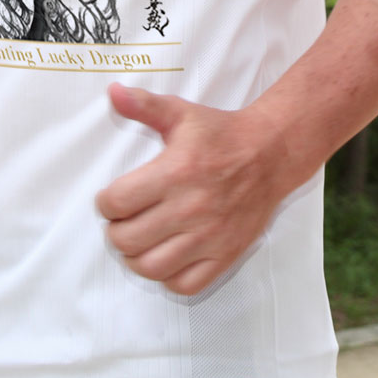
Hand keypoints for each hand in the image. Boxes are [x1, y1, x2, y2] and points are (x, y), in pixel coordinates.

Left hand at [95, 84, 289, 295]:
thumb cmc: (221, 134)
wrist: (271, 153)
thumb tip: (113, 92)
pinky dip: (167, 277)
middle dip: (116, 231)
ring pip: (151, 267)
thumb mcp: (181, 113)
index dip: (106, 203)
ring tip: (140, 241)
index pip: (117, 202)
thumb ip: (144, 106)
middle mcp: (191, 208)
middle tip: (123, 220)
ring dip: (136, 257)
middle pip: (128, 239)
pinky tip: (166, 256)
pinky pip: (185, 284)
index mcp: (176, 172)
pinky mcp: (226, 254)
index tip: (113, 199)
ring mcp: (210, 236)